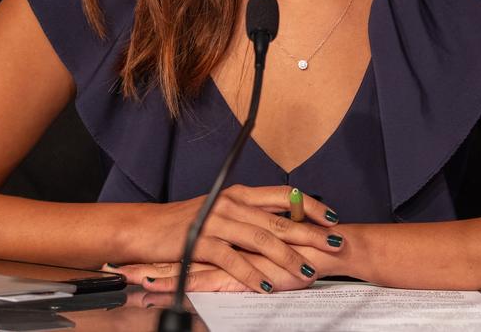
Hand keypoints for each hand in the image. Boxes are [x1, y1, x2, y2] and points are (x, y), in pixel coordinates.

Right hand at [127, 184, 345, 292]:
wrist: (145, 229)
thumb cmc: (185, 222)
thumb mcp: (220, 211)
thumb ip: (248, 214)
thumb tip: (281, 222)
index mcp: (238, 193)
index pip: (283, 195)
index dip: (309, 205)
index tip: (332, 217)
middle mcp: (231, 203)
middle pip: (278, 219)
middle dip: (311, 233)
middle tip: (334, 244)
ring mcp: (216, 221)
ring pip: (261, 240)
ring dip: (287, 258)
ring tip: (307, 272)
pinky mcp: (202, 241)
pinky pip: (233, 259)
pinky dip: (252, 274)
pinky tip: (267, 286)